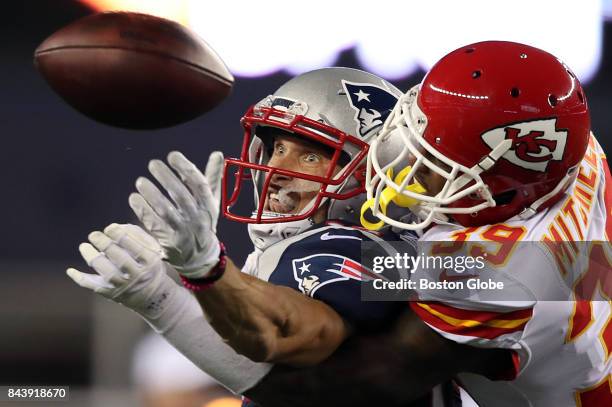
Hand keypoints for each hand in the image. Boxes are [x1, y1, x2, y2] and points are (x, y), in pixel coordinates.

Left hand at [66, 224, 176, 314]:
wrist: (155, 298)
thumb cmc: (151, 268)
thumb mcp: (153, 252)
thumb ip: (138, 237)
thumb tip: (115, 227)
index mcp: (150, 262)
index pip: (133, 245)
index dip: (118, 234)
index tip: (110, 227)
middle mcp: (137, 275)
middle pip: (118, 257)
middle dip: (104, 243)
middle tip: (94, 234)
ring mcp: (124, 286)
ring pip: (106, 271)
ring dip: (91, 257)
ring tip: (84, 246)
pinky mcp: (112, 294)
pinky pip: (93, 286)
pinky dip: (80, 279)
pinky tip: (70, 270)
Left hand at [128, 151, 224, 278]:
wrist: (200, 257)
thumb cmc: (204, 223)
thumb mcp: (212, 202)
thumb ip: (212, 178)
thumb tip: (217, 154)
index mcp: (209, 206)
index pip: (199, 184)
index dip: (186, 169)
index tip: (172, 156)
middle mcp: (198, 218)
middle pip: (181, 196)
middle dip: (166, 178)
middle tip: (152, 164)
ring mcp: (183, 231)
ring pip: (166, 210)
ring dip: (152, 194)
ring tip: (140, 181)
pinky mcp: (169, 241)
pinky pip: (154, 223)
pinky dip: (143, 210)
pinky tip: (134, 198)